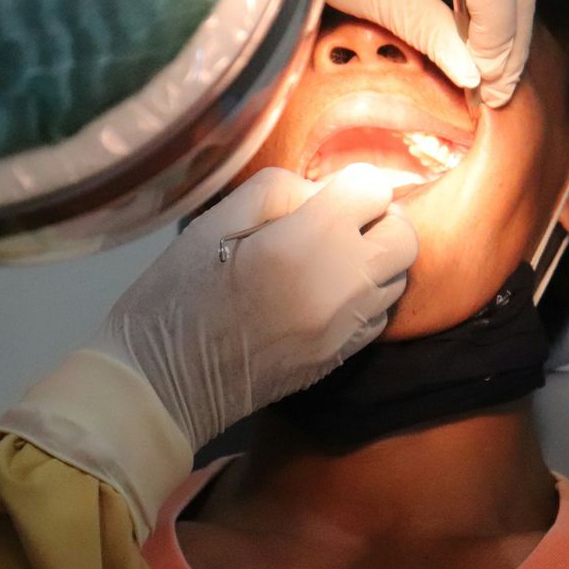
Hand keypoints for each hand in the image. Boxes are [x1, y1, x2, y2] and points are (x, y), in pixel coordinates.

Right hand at [96, 164, 416, 450]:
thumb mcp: (212, 222)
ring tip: (327, 260)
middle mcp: (344, 284)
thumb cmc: (177, 294)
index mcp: (309, 241)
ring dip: (373, 259)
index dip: (348, 185)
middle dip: (377, 219)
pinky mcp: (343, 358)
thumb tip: (320, 193)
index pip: (374, 189)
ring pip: (398, 276)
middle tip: (334, 223)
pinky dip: (364, 296)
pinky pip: (381, 314)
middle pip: (404, 234)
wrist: (164, 384)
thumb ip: (277, 192)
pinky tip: (323, 294)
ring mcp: (348, 327)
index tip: (320, 196)